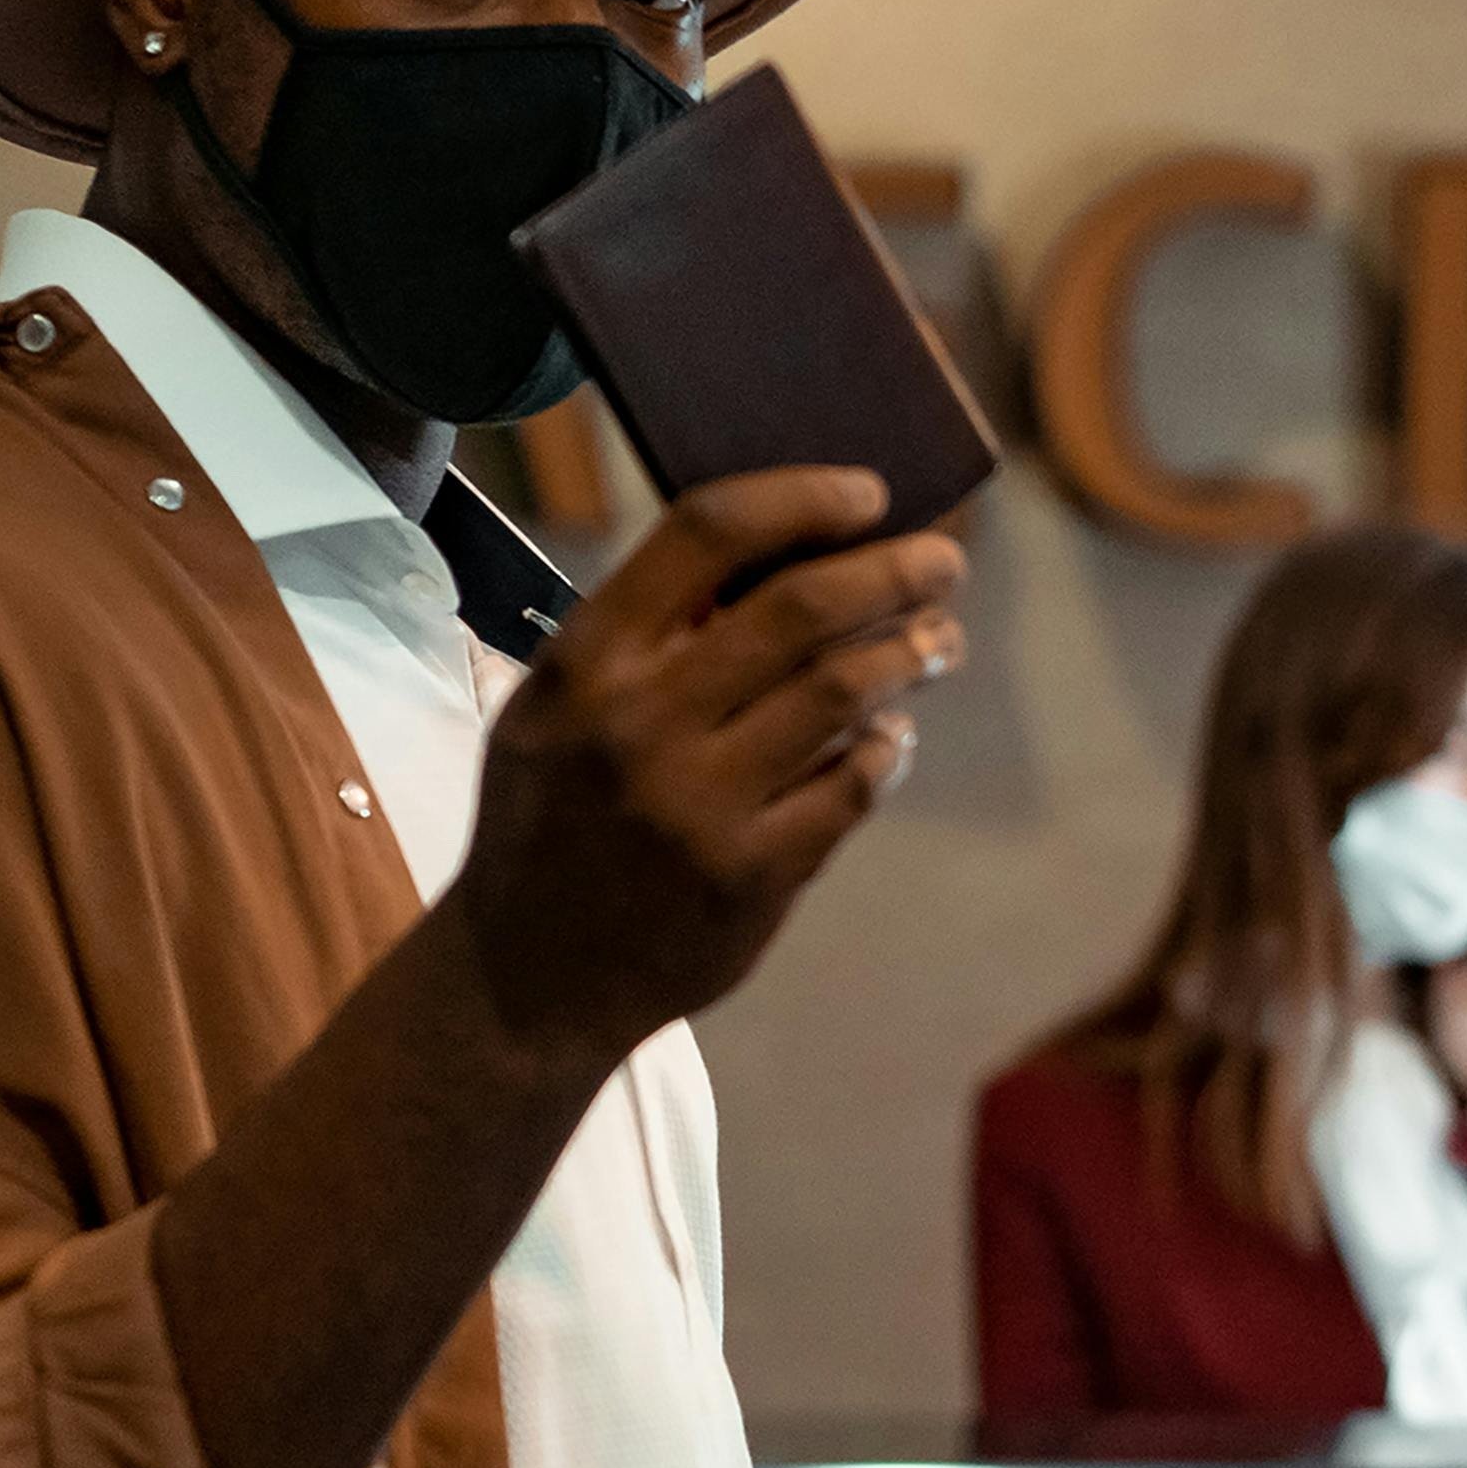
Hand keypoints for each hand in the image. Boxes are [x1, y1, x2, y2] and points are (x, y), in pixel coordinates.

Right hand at [442, 467, 964, 1069]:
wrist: (522, 976)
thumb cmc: (549, 816)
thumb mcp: (555, 709)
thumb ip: (645, 637)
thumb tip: (786, 559)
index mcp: (586, 659)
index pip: (707, 531)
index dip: (802, 498)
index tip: (867, 492)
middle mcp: (641, 721)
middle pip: (801, 607)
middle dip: (894, 572)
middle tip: (944, 561)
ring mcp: (698, 804)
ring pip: (845, 693)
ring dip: (911, 653)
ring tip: (939, 641)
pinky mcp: (749, 879)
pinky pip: (852, 789)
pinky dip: (887, 751)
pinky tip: (893, 738)